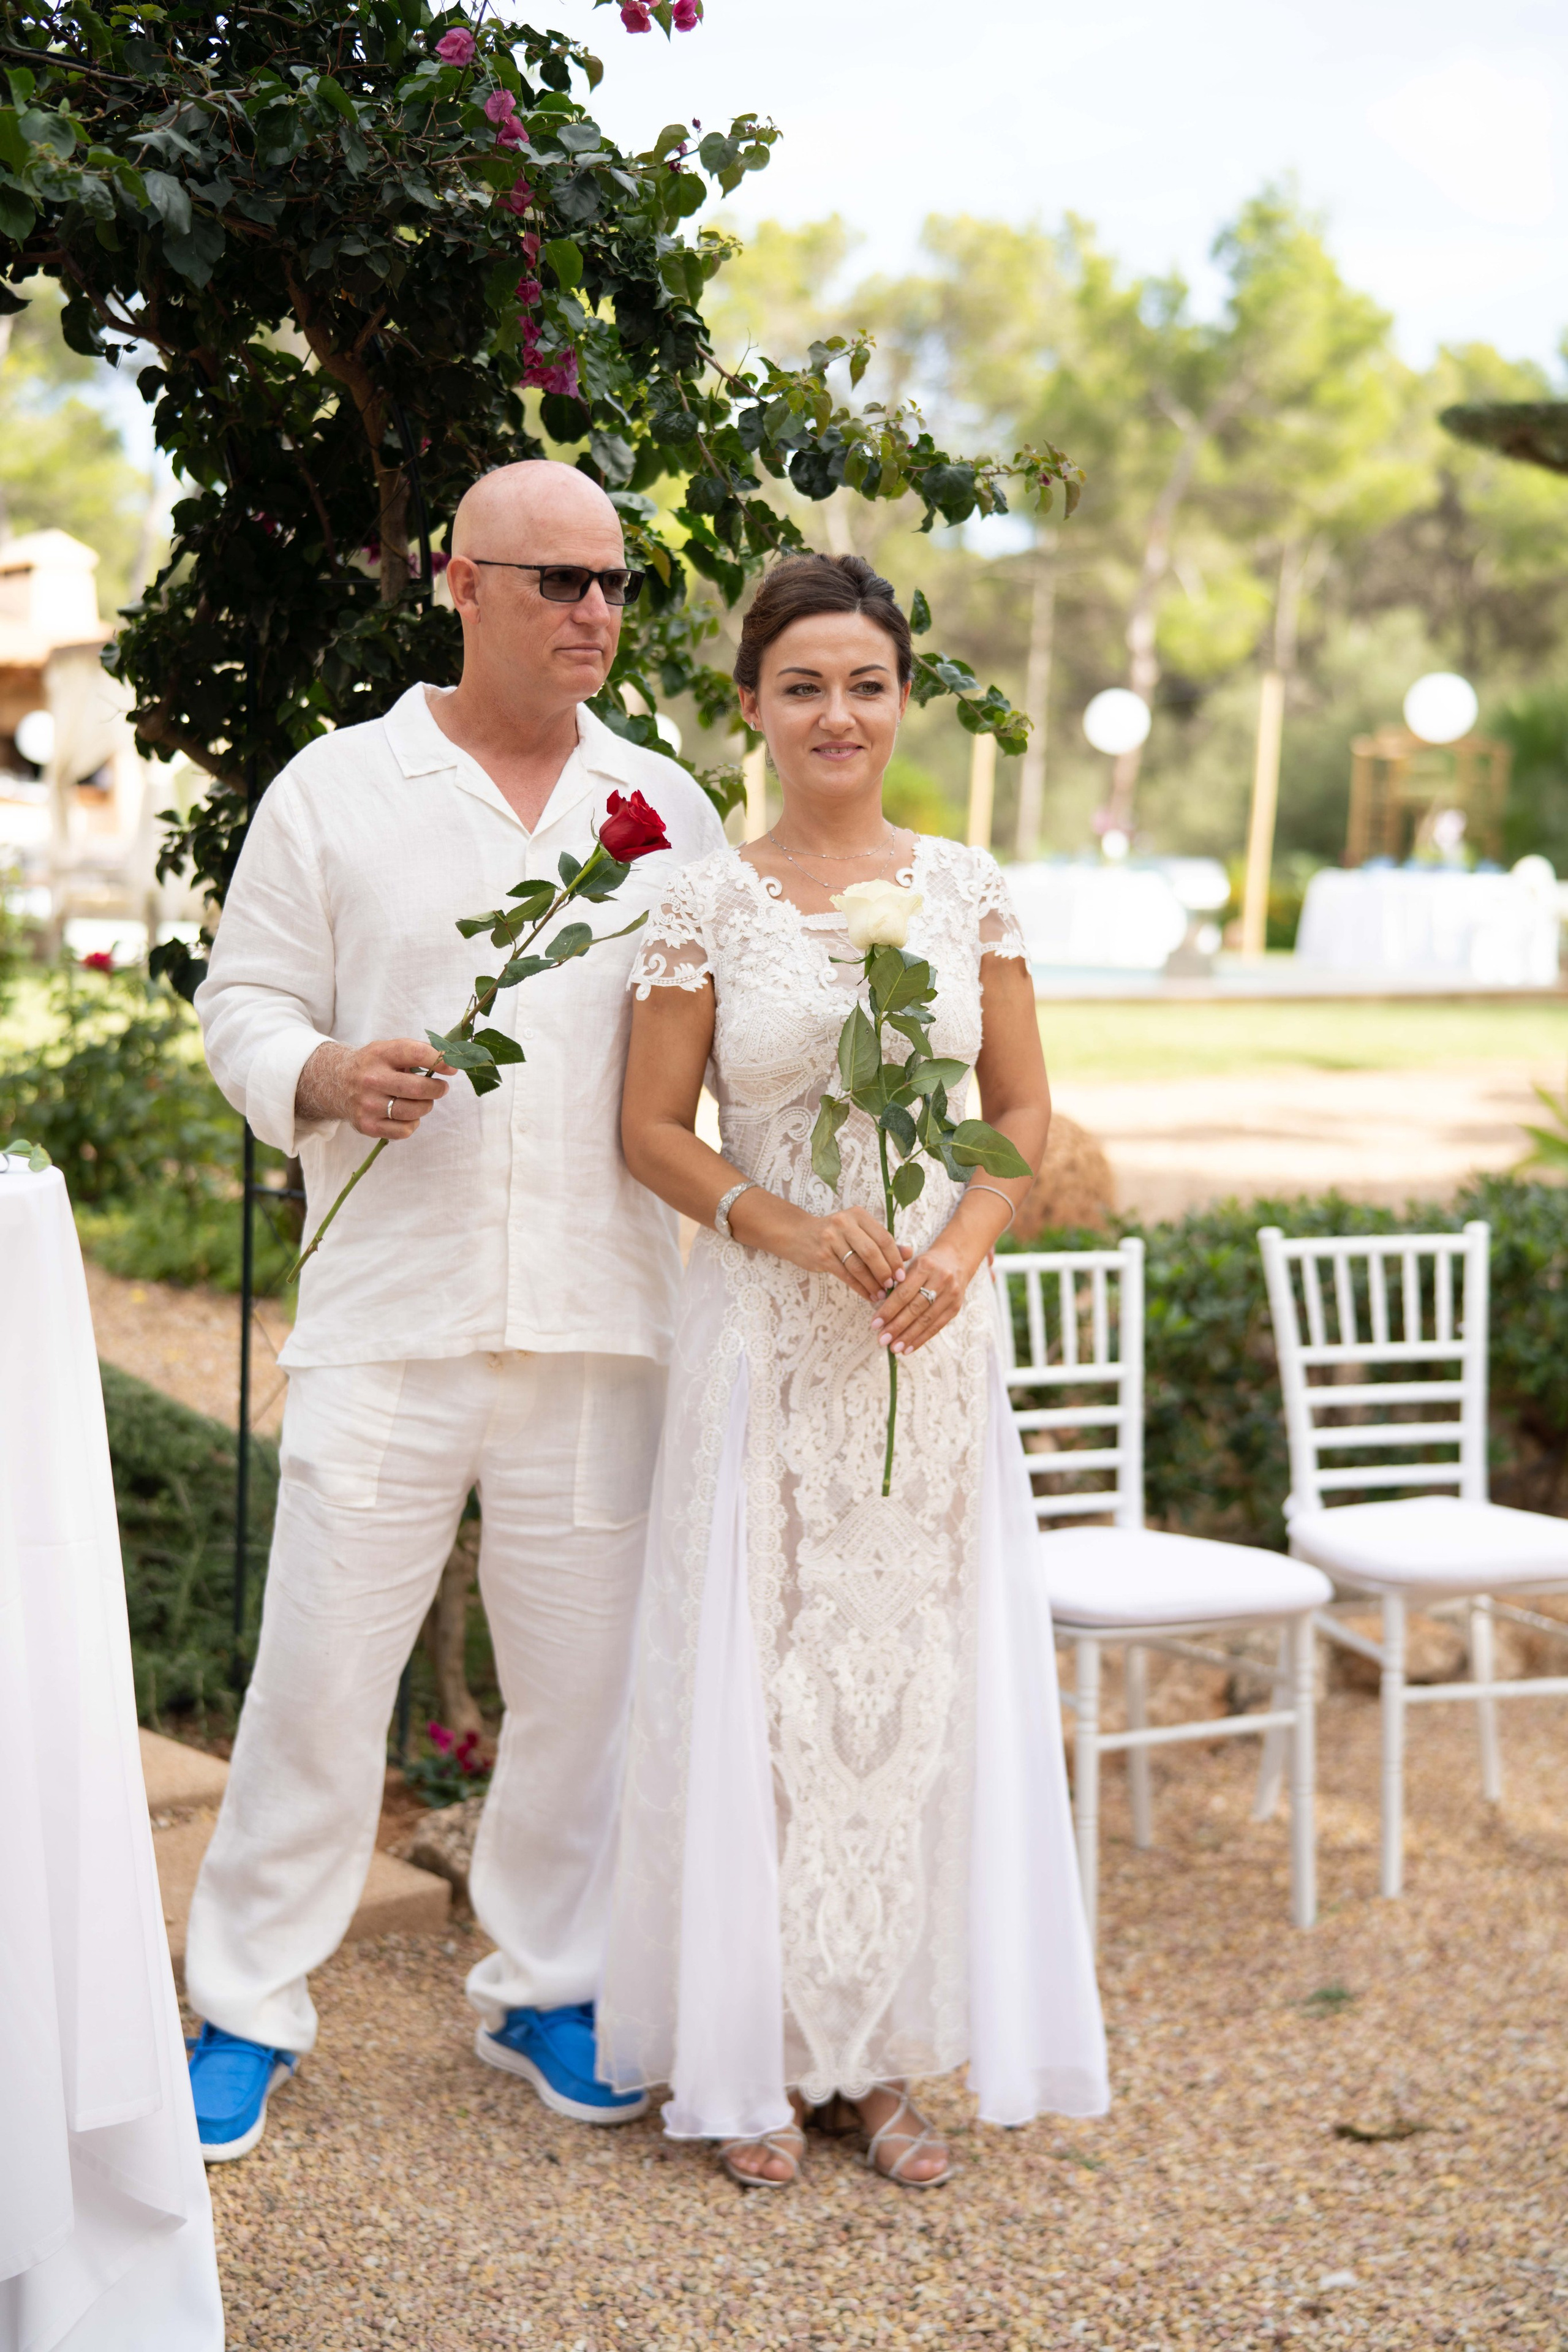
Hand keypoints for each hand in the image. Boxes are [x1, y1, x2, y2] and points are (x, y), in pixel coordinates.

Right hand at [300, 1038, 453, 1139]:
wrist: (336, 1083)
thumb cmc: (374, 1066)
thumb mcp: (388, 1050)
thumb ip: (417, 1053)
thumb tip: (451, 1062)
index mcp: (380, 1054)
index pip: (415, 1053)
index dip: (439, 1060)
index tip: (452, 1068)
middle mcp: (371, 1079)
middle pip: (418, 1088)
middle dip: (437, 1089)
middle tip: (441, 1088)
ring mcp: (368, 1104)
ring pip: (414, 1111)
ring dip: (426, 1106)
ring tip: (422, 1100)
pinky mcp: (367, 1125)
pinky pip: (404, 1130)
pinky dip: (412, 1123)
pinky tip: (407, 1114)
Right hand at [736, 1193, 910, 1303]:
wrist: (797, 1234)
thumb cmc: (834, 1234)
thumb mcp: (858, 1231)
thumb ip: (883, 1241)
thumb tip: (909, 1253)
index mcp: (857, 1214)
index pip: (883, 1237)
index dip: (895, 1257)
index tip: (902, 1274)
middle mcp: (844, 1223)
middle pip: (872, 1251)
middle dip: (885, 1271)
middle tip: (893, 1286)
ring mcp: (831, 1239)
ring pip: (858, 1266)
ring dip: (873, 1283)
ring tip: (881, 1294)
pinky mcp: (821, 1256)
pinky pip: (846, 1275)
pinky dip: (860, 1288)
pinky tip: (868, 1295)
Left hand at [871, 1233, 978, 1355]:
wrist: (956, 1259)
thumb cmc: (926, 1264)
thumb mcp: (911, 1264)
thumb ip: (897, 1283)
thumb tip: (881, 1312)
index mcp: (925, 1266)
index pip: (904, 1293)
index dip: (888, 1310)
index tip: (875, 1324)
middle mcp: (941, 1279)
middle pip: (915, 1308)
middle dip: (897, 1327)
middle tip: (882, 1340)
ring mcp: (951, 1294)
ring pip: (926, 1320)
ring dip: (908, 1336)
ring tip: (894, 1348)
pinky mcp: (956, 1307)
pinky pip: (937, 1327)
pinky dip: (921, 1339)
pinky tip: (908, 1348)